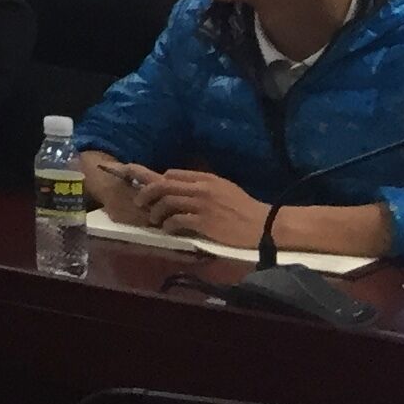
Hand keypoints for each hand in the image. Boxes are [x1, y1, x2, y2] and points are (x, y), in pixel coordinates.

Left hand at [135, 167, 267, 248]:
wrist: (264, 225)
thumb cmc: (244, 208)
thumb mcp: (224, 188)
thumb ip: (203, 185)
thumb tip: (182, 187)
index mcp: (206, 178)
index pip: (173, 173)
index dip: (158, 180)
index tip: (150, 188)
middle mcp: (202, 188)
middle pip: (164, 185)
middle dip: (146, 193)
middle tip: (139, 202)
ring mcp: (202, 205)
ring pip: (167, 202)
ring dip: (156, 211)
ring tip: (154, 219)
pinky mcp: (204, 222)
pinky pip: (177, 220)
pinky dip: (168, 224)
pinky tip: (168, 229)